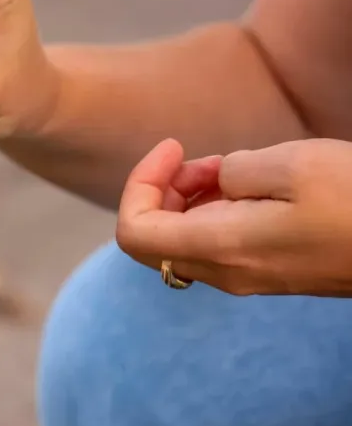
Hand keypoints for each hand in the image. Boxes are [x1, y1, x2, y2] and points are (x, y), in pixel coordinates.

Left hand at [116, 137, 351, 296]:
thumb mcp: (291, 164)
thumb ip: (232, 170)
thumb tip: (214, 182)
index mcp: (220, 248)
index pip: (134, 232)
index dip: (139, 184)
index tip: (172, 147)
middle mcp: (224, 273)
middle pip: (152, 239)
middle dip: (160, 191)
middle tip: (195, 156)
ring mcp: (245, 277)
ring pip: (183, 241)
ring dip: (188, 199)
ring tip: (224, 165)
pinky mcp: (267, 272)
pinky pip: (215, 244)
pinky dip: (213, 212)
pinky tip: (245, 185)